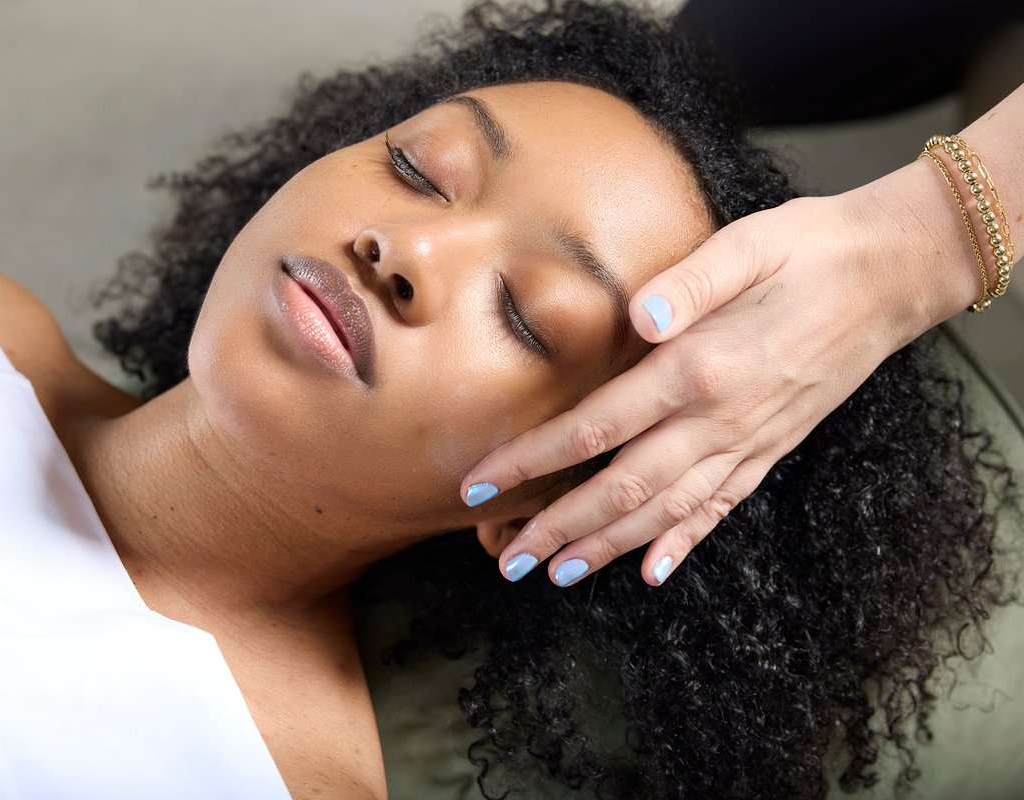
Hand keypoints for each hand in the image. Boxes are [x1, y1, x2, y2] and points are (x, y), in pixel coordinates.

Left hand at [461, 166, 973, 587]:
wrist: (893, 275)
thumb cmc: (810, 249)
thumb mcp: (747, 245)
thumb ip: (688, 284)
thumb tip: (636, 320)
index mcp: (701, 368)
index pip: (595, 428)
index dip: (531, 460)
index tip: (480, 485)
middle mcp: (722, 419)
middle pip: (623, 489)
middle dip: (558, 527)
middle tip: (506, 560)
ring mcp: (750, 441)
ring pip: (666, 511)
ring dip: (608, 546)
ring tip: (558, 572)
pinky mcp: (772, 448)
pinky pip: (722, 507)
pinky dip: (684, 542)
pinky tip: (653, 570)